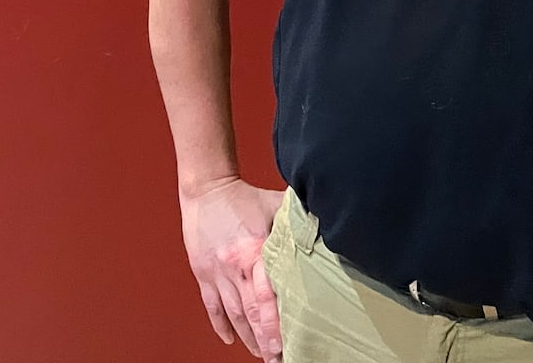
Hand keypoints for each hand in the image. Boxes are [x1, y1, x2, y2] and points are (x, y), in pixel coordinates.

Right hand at [180, 178, 285, 361]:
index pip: (267, 297)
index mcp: (256, 250)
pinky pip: (212, 306)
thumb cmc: (245, 197)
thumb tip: (330, 228)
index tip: (286, 345)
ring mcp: (217, 272)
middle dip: (265, 341)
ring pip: (233, 314)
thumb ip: (299, 224)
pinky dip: (221, 326)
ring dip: (247, 338)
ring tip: (260, 354)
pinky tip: (230, 340)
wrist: (206, 188)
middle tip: (277, 359)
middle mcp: (235, 266)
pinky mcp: (203, 273)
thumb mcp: (277, 206)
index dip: (276, 325)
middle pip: (251, 312)